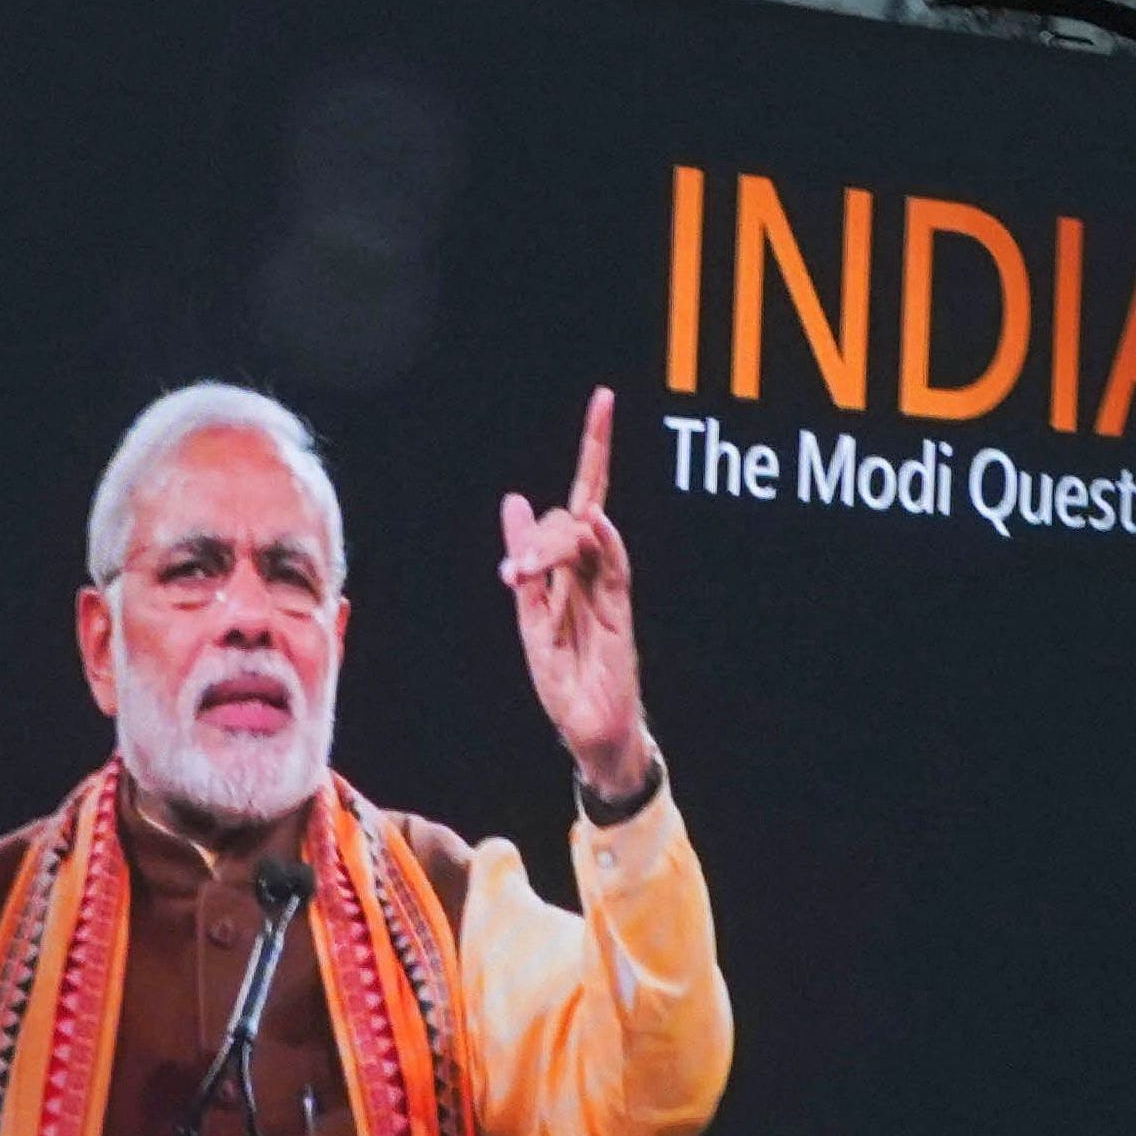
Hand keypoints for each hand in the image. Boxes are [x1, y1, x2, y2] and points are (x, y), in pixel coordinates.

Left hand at [500, 388, 652, 801]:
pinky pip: (615, 571)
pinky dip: (607, 545)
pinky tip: (597, 525)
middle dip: (547, 526)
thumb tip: (516, 501)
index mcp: (570, 572)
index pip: (581, 500)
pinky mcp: (620, 620)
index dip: (595, 450)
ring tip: (523, 575)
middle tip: (515, 571)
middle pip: (578, 515)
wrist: (590, 736)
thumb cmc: (567, 686)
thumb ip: (527, 561)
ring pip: (588, 539)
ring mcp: (609, 595)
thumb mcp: (531, 617)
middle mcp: (593, 575)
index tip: (605, 399)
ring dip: (552, 546)